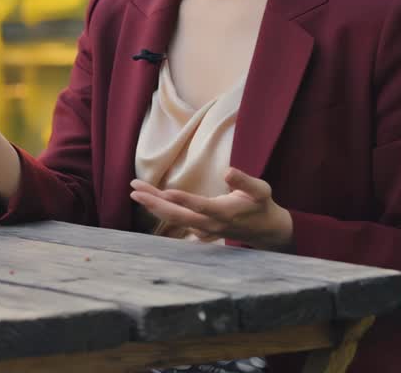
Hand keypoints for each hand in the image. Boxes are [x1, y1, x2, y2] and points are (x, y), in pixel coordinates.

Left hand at [129, 167, 293, 250]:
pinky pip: (176, 220)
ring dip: (153, 205)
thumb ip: (244, 181)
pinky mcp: (199, 229)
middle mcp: (210, 224)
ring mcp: (203, 230)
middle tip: (135, 191)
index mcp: (224, 213)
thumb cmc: (261, 205)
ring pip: (174, 219)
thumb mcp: (260, 190)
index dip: (184, 200)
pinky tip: (148, 199)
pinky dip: (161, 209)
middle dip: (155, 203)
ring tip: (135, 191)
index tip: (166, 191)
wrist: (264, 230)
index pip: (201, 206)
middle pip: (178, 216)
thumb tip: (228, 171)